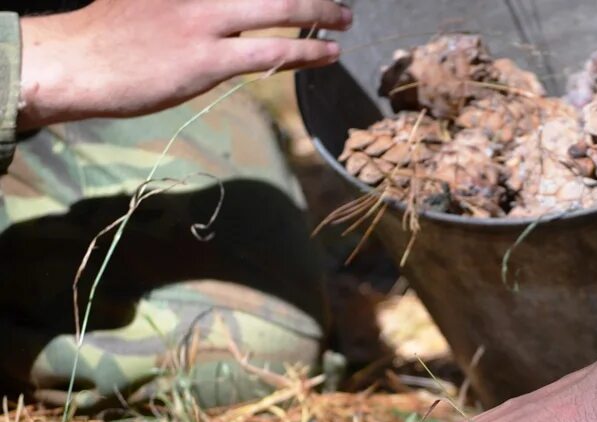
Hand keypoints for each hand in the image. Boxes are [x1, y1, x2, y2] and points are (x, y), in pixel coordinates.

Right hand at [18, 0, 351, 128]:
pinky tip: (327, 53)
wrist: (76, 62)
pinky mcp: (205, 59)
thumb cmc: (111, 33)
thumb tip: (234, 12)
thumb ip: (193, 0)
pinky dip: (305, 51)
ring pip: (279, 7)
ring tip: (343, 18)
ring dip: (319, 11)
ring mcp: (203, 19)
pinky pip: (268, 52)